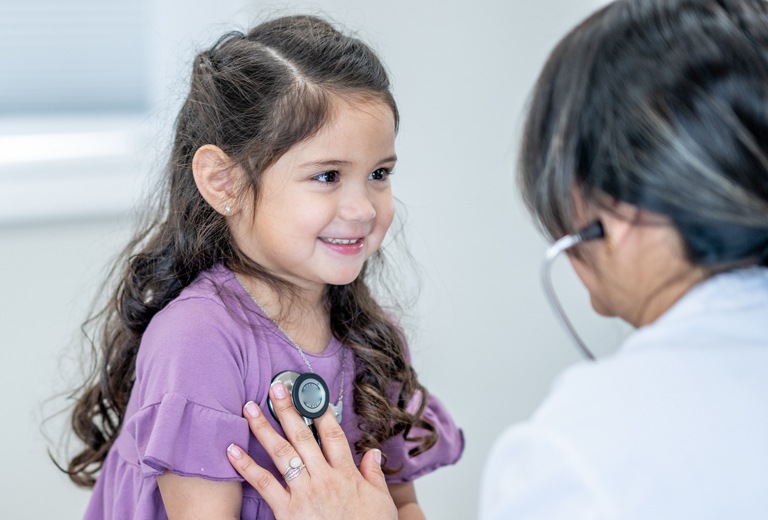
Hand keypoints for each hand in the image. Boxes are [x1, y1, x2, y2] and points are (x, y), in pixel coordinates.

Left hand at [226, 382, 397, 519]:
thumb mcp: (382, 503)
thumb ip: (375, 476)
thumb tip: (373, 453)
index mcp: (347, 474)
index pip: (333, 435)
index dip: (321, 413)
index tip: (311, 395)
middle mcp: (324, 478)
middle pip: (303, 436)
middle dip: (287, 409)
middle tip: (275, 388)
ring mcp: (305, 493)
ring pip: (282, 452)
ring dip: (263, 428)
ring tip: (249, 408)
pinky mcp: (288, 511)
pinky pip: (264, 484)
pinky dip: (247, 466)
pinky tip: (232, 450)